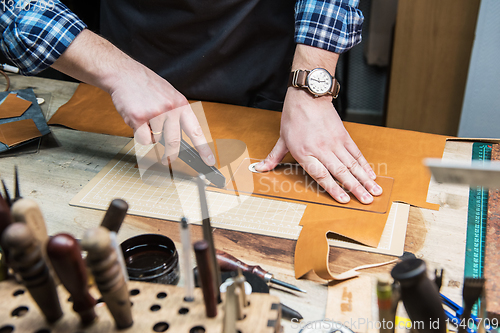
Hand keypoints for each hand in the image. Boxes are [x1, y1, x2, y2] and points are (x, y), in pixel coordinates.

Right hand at [109, 65, 214, 165]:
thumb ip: (175, 114)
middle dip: (171, 154)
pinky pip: (142, 138)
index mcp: (181, 104)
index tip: (209, 161)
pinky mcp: (139, 118)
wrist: (124, 74)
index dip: (203, 148)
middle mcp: (171, 109)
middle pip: (174, 142)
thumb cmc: (146, 85)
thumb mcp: (169, 96)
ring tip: (144, 117)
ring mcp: (155, 114)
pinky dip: (138, 134)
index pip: (195, 131)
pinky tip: (136, 119)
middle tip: (167, 160)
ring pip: (155, 140)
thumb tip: (176, 138)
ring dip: (149, 134)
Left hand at [255, 87, 381, 203]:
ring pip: (352, 164)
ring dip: (365, 179)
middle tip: (367, 201)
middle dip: (356, 188)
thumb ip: (273, 157)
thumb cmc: (294, 117)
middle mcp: (321, 149)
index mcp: (304, 152)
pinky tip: (372, 175)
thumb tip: (259, 168)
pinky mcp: (343, 135)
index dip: (334, 188)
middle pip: (341, 172)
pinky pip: (356, 153)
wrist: (308, 95)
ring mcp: (334, 142)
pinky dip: (365, 164)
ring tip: (375, 191)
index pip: (321, 175)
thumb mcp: (282, 139)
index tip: (345, 200)